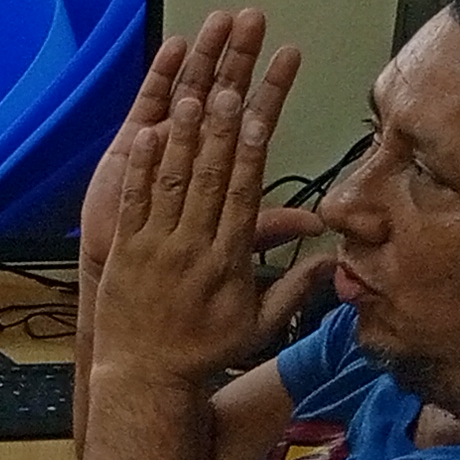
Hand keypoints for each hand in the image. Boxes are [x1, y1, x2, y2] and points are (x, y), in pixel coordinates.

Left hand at [84, 12, 307, 401]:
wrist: (147, 378)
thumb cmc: (205, 350)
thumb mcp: (261, 324)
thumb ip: (296, 286)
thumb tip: (334, 259)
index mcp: (230, 261)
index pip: (245, 194)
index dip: (251, 150)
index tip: (260, 113)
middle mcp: (194, 247)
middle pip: (212, 176)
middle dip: (223, 126)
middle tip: (232, 82)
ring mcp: (156, 245)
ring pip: (174, 181)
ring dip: (184, 135)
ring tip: (193, 93)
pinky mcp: (124, 249)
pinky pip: (134, 201)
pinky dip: (141, 166)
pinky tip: (148, 132)